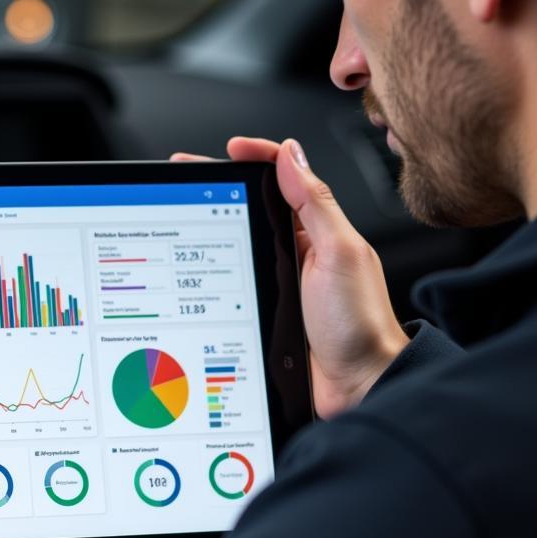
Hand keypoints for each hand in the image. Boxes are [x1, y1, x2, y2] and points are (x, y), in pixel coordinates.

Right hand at [172, 137, 407, 417]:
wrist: (359, 386)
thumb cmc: (359, 324)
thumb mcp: (340, 253)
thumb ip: (317, 204)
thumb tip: (291, 155)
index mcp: (316, 232)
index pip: (284, 180)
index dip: (257, 158)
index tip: (229, 151)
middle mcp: (296, 254)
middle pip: (251, 208)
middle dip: (216, 187)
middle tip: (184, 174)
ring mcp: (277, 283)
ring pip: (236, 246)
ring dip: (206, 231)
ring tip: (179, 216)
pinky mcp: (262, 312)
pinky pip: (229, 286)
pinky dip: (207, 275)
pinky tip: (187, 272)